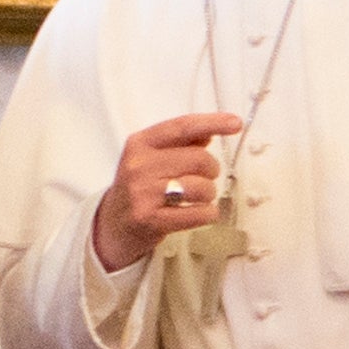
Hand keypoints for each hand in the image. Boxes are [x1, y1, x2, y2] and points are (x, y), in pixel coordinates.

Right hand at [91, 113, 242, 272]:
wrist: (113, 226)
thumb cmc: (139, 188)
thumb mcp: (150, 158)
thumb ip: (179, 143)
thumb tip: (208, 132)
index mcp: (140, 143)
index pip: (182, 127)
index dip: (212, 122)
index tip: (234, 123)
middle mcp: (139, 166)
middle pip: (198, 158)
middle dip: (212, 169)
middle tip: (207, 177)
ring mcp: (143, 194)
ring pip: (200, 186)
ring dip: (209, 193)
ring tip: (200, 197)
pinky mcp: (150, 220)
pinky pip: (197, 213)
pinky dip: (208, 213)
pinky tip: (202, 212)